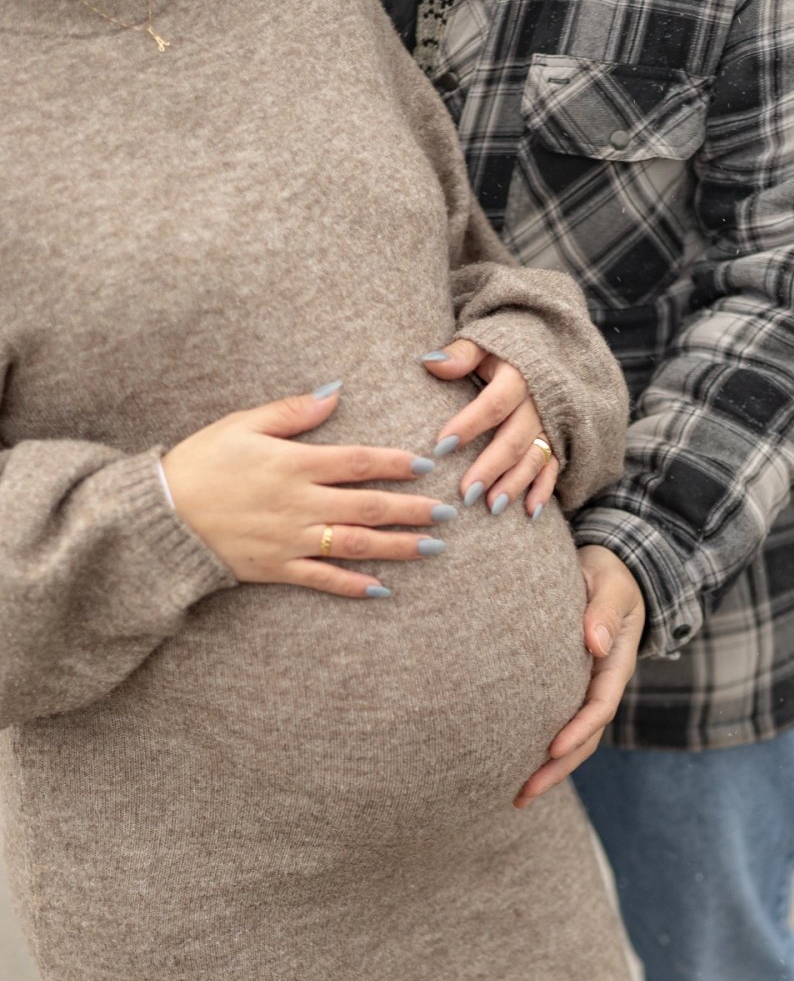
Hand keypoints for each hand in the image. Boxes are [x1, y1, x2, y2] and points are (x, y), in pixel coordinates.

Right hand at [161, 385, 454, 598]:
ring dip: (397, 546)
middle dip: (411, 509)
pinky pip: (323, 579)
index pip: (357, 462)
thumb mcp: (242, 424)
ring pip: (355, 544)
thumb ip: (292, 412)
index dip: (394, 463)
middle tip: (446, 513)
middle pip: (367, 506)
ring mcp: (291, 539)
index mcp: (293, 464)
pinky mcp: (277, 568)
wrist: (161, 515)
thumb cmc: (200, 462)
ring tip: (431, 548)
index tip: (426, 466)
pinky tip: (383, 587)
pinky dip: (353, 585)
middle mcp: (299, 504)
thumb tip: (335, 393)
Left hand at [422, 340, 559, 516]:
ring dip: (515, 485)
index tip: (441, 447)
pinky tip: (530, 513)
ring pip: (534, 458)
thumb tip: (431, 363)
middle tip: (465, 493)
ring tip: (491, 507)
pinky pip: (554, 467)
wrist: (549, 344)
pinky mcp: (559, 438)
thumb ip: (461, 353)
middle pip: (515, 438)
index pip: (494, 404)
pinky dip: (544, 490)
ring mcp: (552, 423)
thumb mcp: (484, 339)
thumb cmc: (504, 345)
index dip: (469, 425)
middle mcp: (539, 402)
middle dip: (491, 467)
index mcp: (520, 374)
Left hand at [514, 546, 644, 807]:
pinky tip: (509, 765)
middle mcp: (601, 684)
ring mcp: (585, 689)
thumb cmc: (608, 573)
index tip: (551, 749)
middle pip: (585, 737)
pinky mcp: (567, 688)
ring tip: (516, 797)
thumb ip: (603, 610)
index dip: (578, 730)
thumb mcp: (610, 584)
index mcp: (615, 662)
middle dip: (557, 768)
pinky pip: (555, 724)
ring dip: (547, 770)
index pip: (600, 706)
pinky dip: (537, 749)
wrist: (609, 570)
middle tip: (523, 793)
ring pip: (571, 739)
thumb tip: (593, 643)